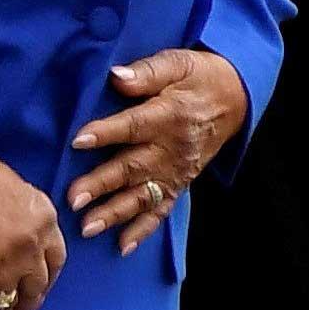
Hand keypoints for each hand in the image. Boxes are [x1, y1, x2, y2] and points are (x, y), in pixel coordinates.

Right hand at [0, 152, 63, 309]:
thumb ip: (27, 215)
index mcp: (45, 221)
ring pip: (8, 303)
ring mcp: (3, 266)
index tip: (39, 294)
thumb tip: (20, 234)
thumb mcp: (17, 188)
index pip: (56, 260)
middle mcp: (30, 248)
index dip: (48, 282)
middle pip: (35, 289)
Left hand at [68, 50, 249, 252]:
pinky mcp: (179, 183)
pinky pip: (161, 210)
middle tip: (73, 199)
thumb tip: (116, 77)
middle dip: (102, 185)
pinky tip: (122, 246)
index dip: (106, 133)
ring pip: (143, 195)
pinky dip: (143, 230)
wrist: (235, 99)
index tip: (78, 141)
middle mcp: (171, 148)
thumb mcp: (177, 63)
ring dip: (115, 213)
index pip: (133, 126)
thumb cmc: (198, 77)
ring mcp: (175, 170)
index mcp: (168, 115)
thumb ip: (146, 72)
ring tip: (88, 227)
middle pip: (132, 167)